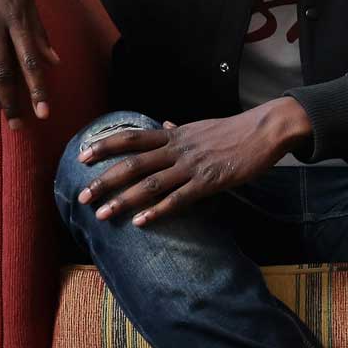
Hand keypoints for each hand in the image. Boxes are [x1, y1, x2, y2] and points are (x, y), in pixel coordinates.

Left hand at [76, 101, 311, 227]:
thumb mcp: (201, 126)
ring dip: (123, 200)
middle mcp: (178, 149)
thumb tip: (162, 125)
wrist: (265, 130)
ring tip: (102, 215)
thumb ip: (178, 130)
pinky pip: (178, 198)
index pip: (131, 139)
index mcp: (174, 135)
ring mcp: (192, 166)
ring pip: (150, 184)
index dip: (105, 146)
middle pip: (132, 164)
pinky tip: (141, 222)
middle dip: (104, 181)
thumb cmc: (235, 129)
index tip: (82, 156)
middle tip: (82, 197)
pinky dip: (158, 210)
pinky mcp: (210, 182)